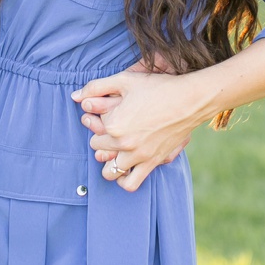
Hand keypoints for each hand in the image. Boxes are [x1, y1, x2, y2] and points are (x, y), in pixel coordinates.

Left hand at [72, 64, 205, 191]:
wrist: (190, 100)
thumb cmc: (157, 88)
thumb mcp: (124, 80)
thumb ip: (96, 87)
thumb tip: (75, 97)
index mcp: (113, 125)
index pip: (91, 131)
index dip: (94, 122)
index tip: (102, 116)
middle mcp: (124, 144)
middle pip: (98, 149)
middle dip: (101, 141)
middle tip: (111, 131)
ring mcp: (139, 156)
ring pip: (109, 172)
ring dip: (108, 164)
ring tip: (114, 153)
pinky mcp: (153, 163)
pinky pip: (131, 183)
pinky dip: (124, 180)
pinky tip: (125, 168)